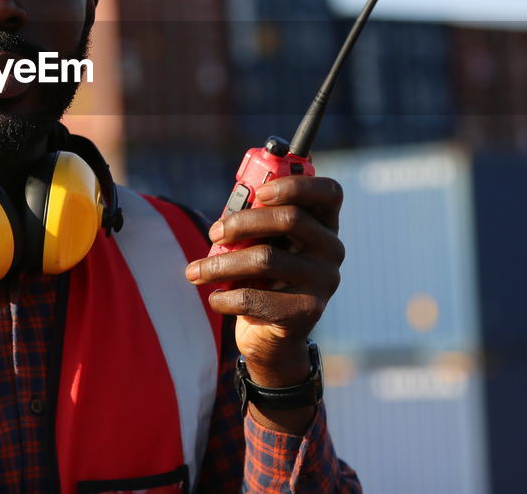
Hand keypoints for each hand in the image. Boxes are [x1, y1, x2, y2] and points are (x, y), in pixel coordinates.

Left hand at [185, 175, 344, 428]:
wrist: (273, 340)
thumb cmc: (263, 279)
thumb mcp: (264, 245)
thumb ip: (256, 221)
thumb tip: (231, 204)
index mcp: (324, 225)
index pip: (328, 192)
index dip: (296, 185)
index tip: (258, 193)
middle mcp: (332, 250)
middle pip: (290, 219)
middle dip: (242, 223)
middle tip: (213, 233)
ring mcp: (324, 282)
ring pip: (266, 259)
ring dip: (221, 264)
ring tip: (194, 272)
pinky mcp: (307, 312)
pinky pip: (257, 297)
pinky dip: (226, 297)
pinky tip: (214, 298)